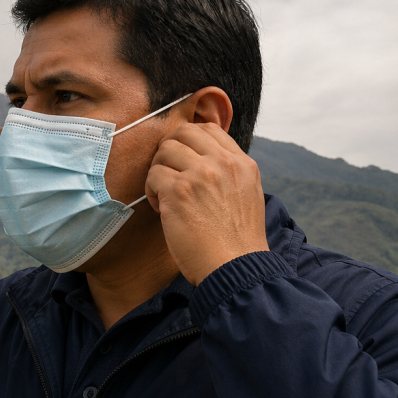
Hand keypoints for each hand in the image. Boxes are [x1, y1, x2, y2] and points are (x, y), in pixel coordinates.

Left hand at [144, 123, 268, 285]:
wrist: (237, 268)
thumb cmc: (237, 241)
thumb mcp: (247, 195)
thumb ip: (228, 173)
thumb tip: (202, 159)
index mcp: (242, 163)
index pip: (208, 129)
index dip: (187, 140)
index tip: (181, 160)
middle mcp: (222, 163)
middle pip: (182, 133)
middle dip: (168, 151)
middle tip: (167, 174)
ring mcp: (200, 174)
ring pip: (164, 151)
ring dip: (158, 171)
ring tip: (164, 195)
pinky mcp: (179, 191)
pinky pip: (153, 175)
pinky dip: (151, 191)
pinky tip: (161, 208)